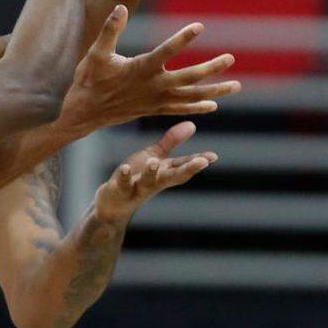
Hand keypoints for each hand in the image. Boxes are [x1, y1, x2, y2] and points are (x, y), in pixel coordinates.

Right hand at [62, 5, 240, 131]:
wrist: (84, 111)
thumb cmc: (89, 80)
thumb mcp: (95, 53)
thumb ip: (109, 30)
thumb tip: (120, 6)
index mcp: (140, 69)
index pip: (166, 51)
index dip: (183, 38)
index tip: (200, 26)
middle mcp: (152, 86)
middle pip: (188, 78)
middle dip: (211, 68)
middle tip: (231, 58)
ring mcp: (155, 100)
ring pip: (190, 97)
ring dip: (214, 91)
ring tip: (236, 85)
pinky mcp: (153, 109)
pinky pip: (180, 109)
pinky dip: (197, 107)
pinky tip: (213, 104)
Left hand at [93, 121, 215, 222]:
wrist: (113, 202)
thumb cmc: (137, 175)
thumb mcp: (154, 156)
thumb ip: (172, 142)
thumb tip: (192, 124)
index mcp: (164, 171)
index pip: (184, 165)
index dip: (199, 161)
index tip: (214, 156)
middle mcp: (155, 181)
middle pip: (174, 176)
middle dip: (188, 169)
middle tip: (202, 162)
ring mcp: (138, 187)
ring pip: (148, 181)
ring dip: (151, 173)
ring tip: (154, 163)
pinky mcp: (119, 191)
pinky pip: (122, 184)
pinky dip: (124, 177)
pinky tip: (125, 168)